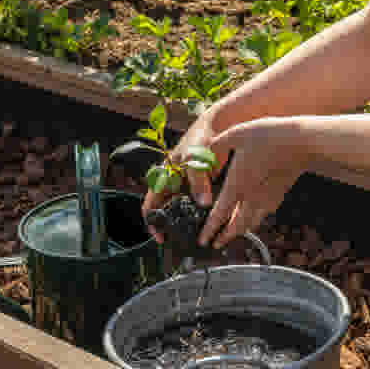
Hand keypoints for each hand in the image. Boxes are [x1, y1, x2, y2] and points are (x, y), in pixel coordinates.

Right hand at [142, 108, 218, 242]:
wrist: (219, 127)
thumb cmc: (200, 139)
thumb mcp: (195, 160)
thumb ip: (198, 181)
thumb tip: (203, 204)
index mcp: (163, 178)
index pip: (150, 206)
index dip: (152, 224)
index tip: (161, 239)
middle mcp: (174, 184)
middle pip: (167, 212)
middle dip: (172, 227)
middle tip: (183, 241)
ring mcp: (188, 186)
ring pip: (184, 210)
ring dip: (190, 221)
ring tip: (198, 235)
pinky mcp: (203, 187)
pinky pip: (199, 204)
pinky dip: (203, 213)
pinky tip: (212, 221)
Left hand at [199, 117, 307, 248]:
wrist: (302, 143)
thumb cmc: (269, 137)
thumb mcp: (235, 135)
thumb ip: (217, 144)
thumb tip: (204, 149)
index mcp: (238, 184)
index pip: (220, 214)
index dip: (210, 230)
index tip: (203, 241)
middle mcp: (252, 196)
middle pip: (237, 225)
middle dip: (225, 237)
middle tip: (217, 244)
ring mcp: (268, 197)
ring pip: (252, 222)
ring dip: (241, 230)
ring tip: (234, 234)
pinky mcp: (279, 193)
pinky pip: (264, 213)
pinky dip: (255, 219)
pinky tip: (255, 216)